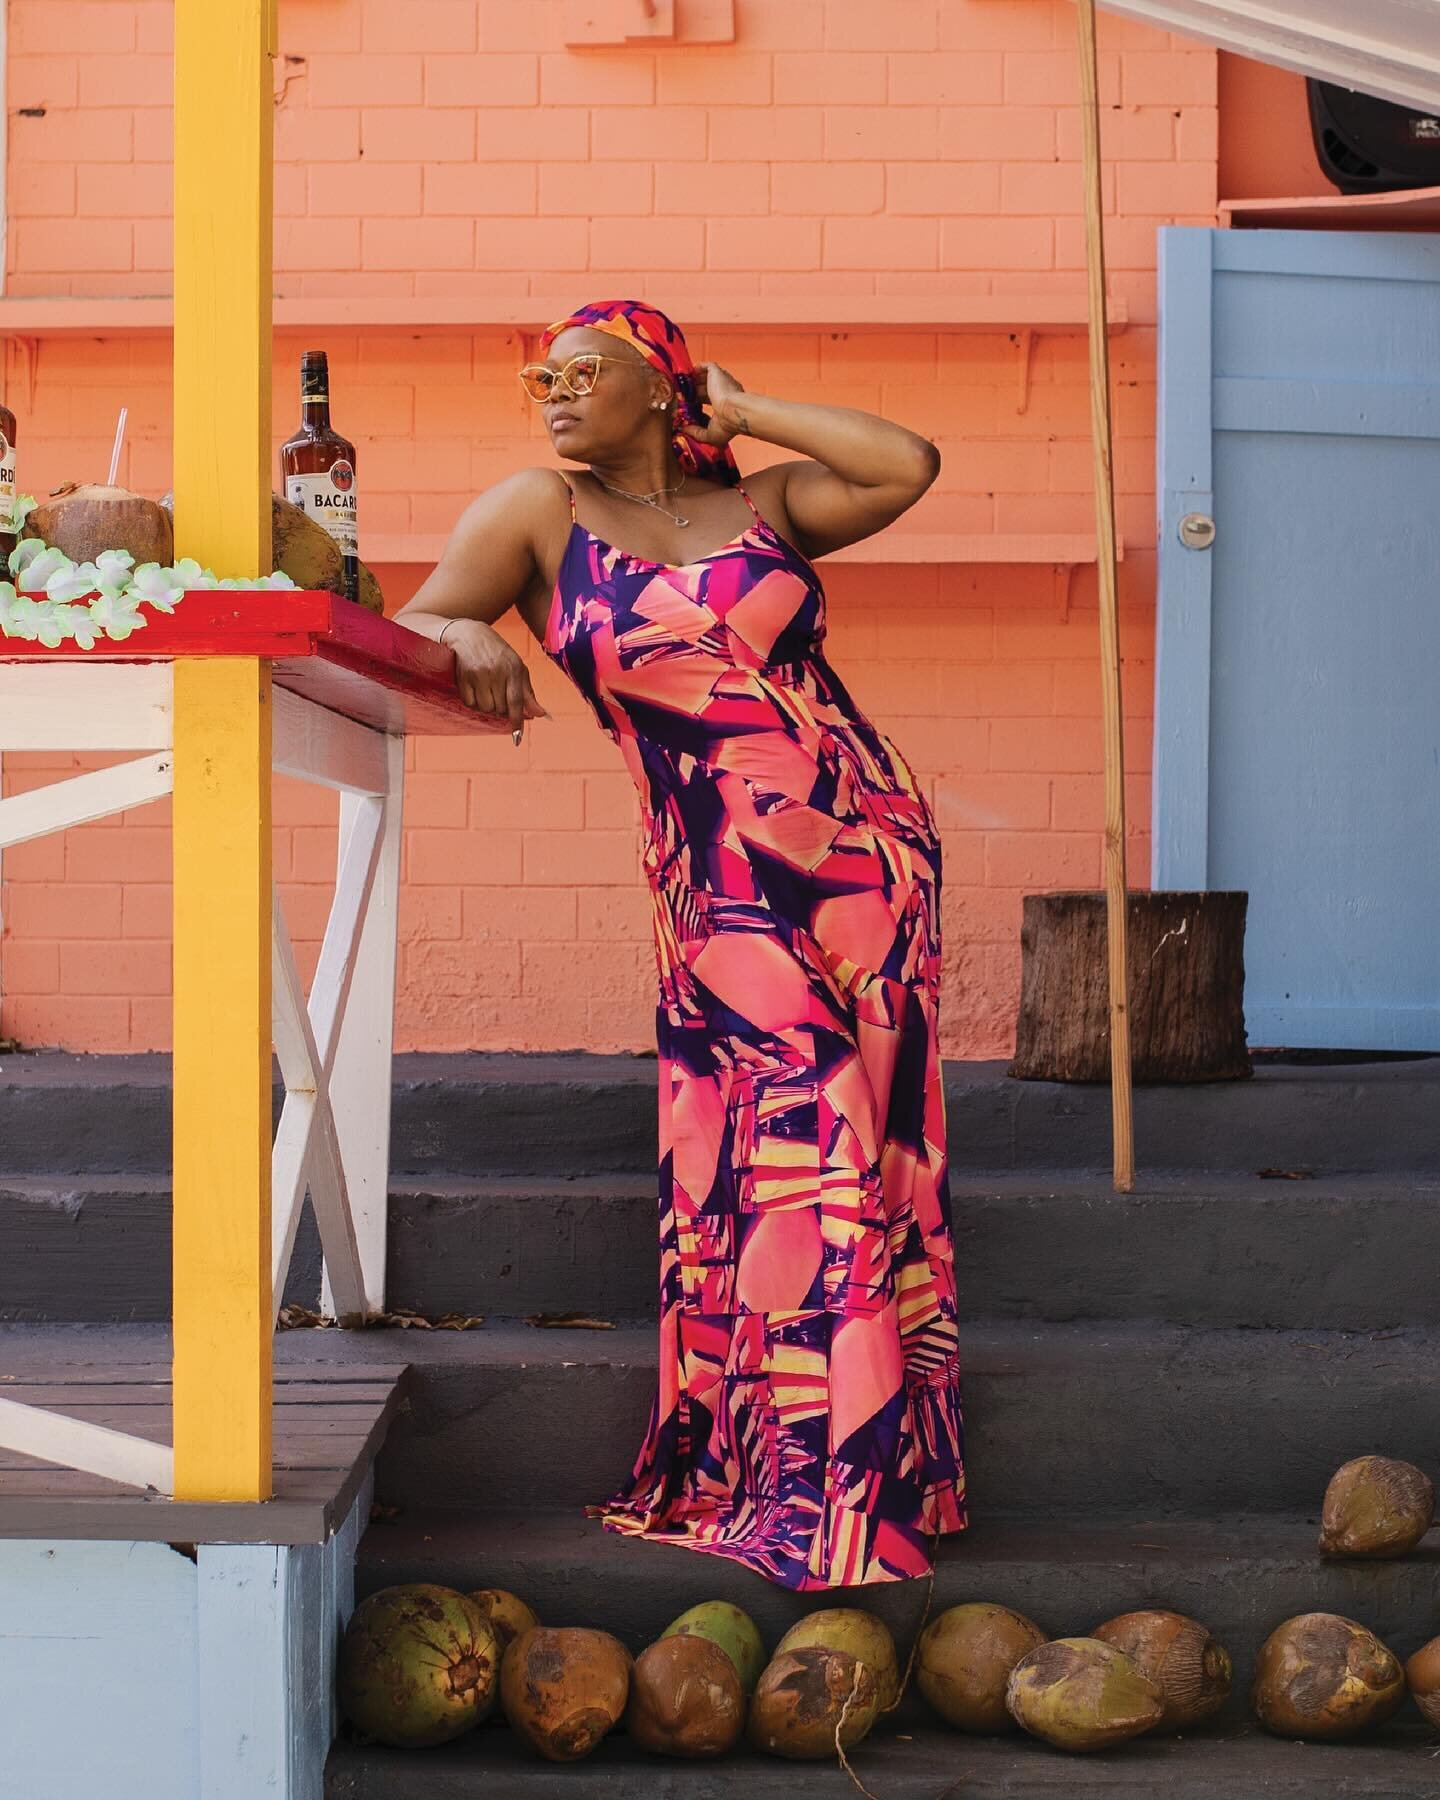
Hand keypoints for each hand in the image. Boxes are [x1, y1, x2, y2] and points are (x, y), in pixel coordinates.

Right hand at [444, 618, 550, 742]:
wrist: (469, 633)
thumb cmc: (497, 652)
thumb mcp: (516, 667)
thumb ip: (527, 692)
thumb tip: (540, 714)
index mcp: (514, 669)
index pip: (516, 701)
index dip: (517, 721)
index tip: (517, 738)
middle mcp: (497, 672)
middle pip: (499, 709)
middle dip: (500, 707)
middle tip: (496, 692)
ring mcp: (479, 674)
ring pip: (485, 708)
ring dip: (486, 704)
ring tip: (485, 688)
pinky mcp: (464, 677)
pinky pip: (469, 703)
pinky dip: (472, 700)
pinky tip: (474, 687)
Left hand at [680, 362, 750, 447]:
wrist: (734, 411)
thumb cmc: (728, 425)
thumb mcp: (710, 434)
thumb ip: (696, 432)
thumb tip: (684, 429)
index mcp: (726, 404)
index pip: (709, 399)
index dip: (696, 402)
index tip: (686, 406)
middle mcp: (725, 391)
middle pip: (705, 388)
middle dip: (692, 391)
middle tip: (678, 396)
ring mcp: (722, 381)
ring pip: (704, 377)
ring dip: (692, 380)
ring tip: (678, 384)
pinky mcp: (717, 373)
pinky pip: (706, 366)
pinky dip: (696, 368)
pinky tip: (686, 373)